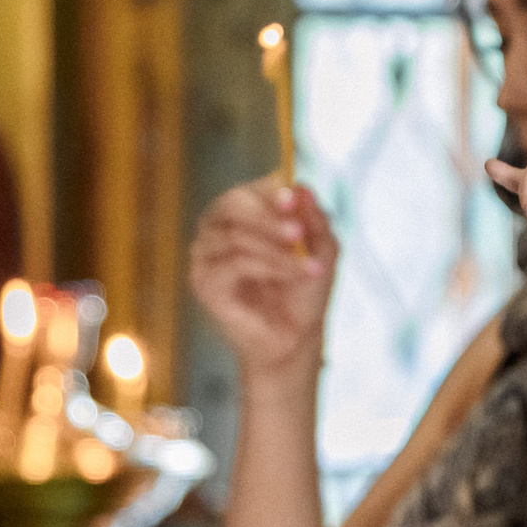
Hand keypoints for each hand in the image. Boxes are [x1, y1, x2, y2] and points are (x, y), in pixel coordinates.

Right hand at [189, 179, 335, 376]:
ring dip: (277, 249)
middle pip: (231, 204)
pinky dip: (269, 266)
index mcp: (241, 215)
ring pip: (236, 236)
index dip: (269, 190)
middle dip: (267, 215)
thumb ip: (314, 219)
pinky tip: (294, 274)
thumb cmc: (303, 292)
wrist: (294, 339)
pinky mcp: (204, 283)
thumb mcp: (322, 250)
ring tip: (308, 265)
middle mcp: (217, 230)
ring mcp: (206, 256)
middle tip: (297, 231)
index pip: (248, 190)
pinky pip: (235, 263)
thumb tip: (302, 187)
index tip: (293, 198)